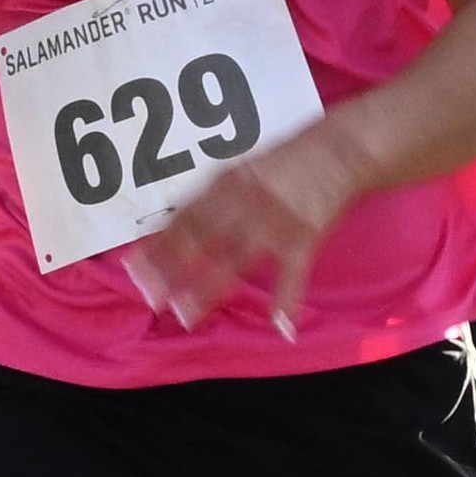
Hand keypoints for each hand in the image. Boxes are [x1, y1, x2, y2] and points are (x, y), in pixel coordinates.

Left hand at [127, 120, 367, 338]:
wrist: (342, 149)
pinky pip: (293, 275)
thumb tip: (179, 223)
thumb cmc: (291, 158)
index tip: (133, 267)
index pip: (184, 217)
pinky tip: (279, 328)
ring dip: (208, 291)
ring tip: (185, 316)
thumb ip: (217, 196)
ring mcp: (274, 222)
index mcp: (227, 183)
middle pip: (200, 241)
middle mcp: (244, 202)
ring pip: (234, 261)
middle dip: (172, 271)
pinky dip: (287, 302)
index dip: (158, 244)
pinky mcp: (306, 237)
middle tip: (150, 298)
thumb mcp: (245, 166)